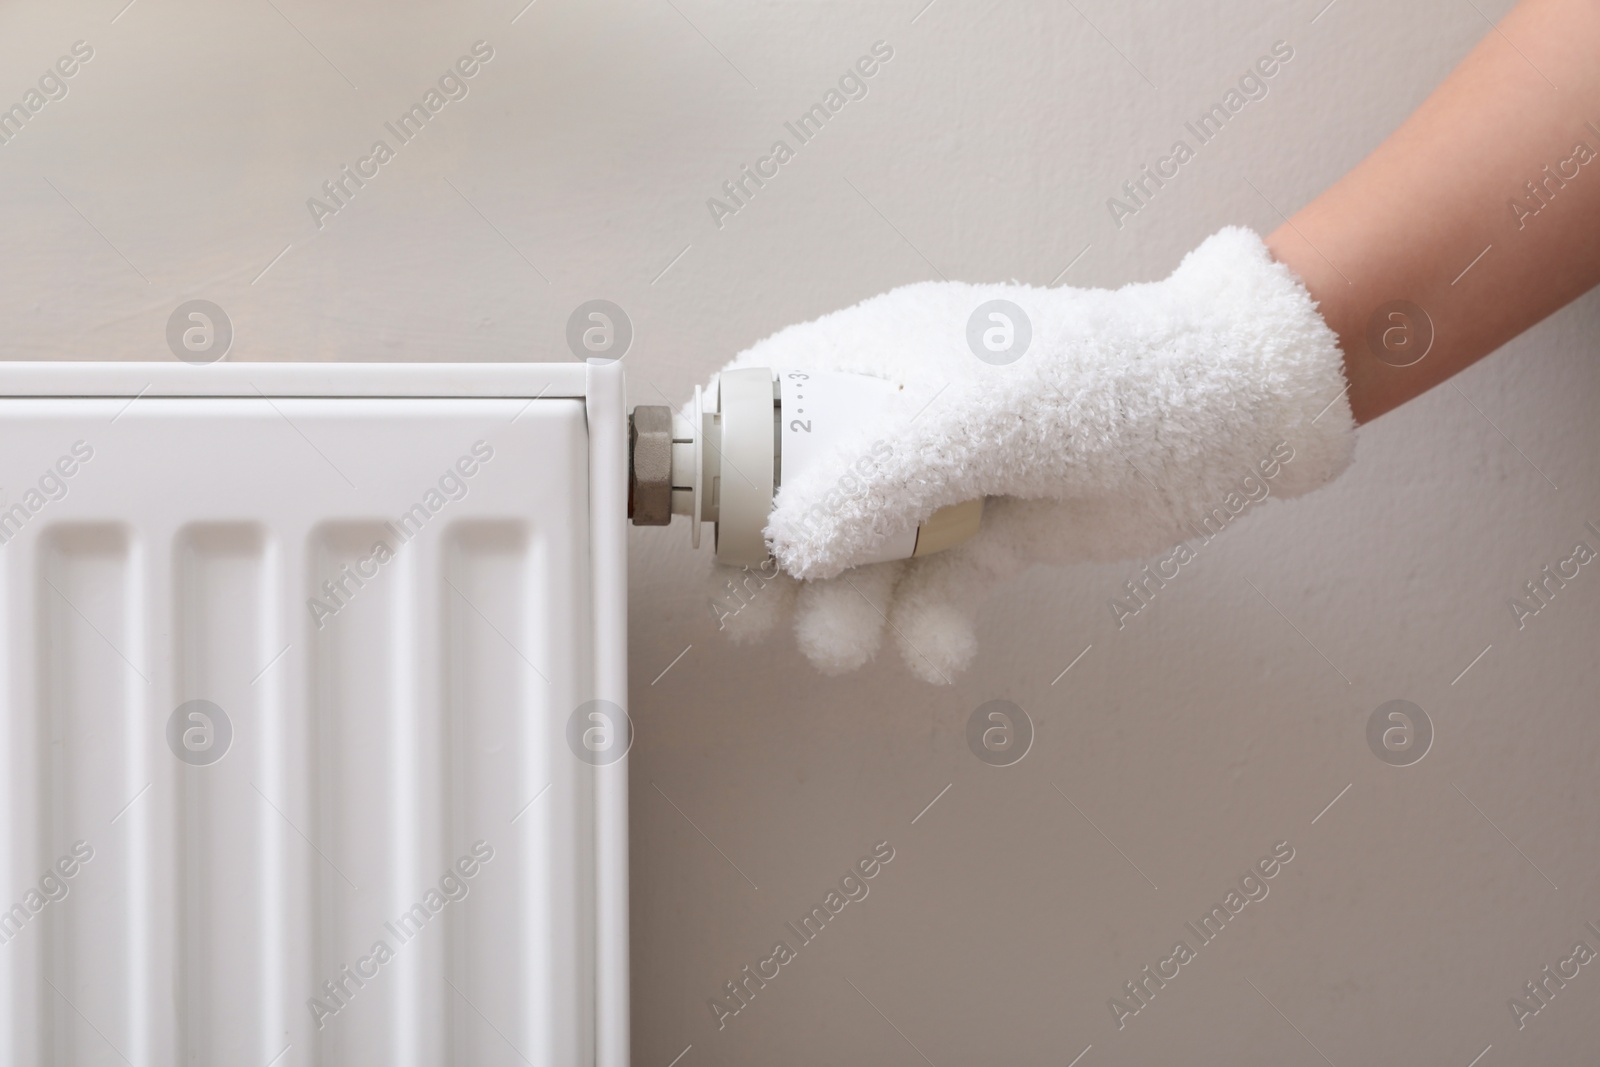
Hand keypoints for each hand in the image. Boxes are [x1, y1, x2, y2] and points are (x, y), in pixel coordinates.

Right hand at [705, 226, 1356, 682]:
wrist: (1232, 421)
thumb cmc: (1111, 384)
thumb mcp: (984, 414)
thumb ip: (879, 476)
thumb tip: (786, 545)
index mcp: (875, 361)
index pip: (762, 398)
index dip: (717, 458)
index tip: (698, 527)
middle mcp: (896, 424)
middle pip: (797, 496)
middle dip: (771, 562)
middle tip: (758, 620)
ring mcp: (942, 486)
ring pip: (858, 559)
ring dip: (845, 608)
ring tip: (851, 645)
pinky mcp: (989, 540)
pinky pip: (931, 593)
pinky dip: (925, 628)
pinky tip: (939, 653)